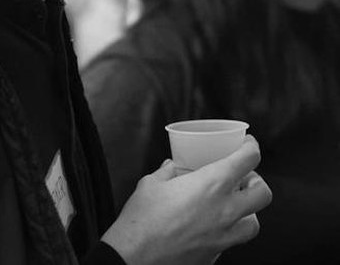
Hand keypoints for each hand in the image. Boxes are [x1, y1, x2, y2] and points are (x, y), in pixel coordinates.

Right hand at [101, 135, 271, 264]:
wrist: (135, 258)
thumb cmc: (142, 219)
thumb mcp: (151, 184)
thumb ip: (165, 172)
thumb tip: (170, 167)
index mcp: (211, 184)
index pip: (248, 160)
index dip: (251, 147)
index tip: (247, 144)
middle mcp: (224, 210)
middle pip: (263, 193)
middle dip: (257, 181)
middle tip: (242, 176)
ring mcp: (223, 237)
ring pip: (254, 223)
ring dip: (248, 210)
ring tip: (231, 204)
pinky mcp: (215, 256)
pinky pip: (233, 241)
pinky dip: (228, 230)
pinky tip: (210, 225)